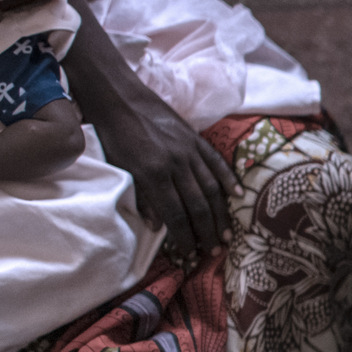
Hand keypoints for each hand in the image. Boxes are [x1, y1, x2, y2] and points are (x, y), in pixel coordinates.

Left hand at [86, 78, 231, 254]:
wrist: (118, 97)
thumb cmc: (113, 136)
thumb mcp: (119, 169)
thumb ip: (140, 198)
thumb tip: (156, 227)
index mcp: (152, 175)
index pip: (174, 214)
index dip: (185, 237)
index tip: (192, 254)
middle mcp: (175, 164)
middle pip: (197, 205)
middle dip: (208, 232)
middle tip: (216, 252)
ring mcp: (188, 150)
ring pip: (211, 188)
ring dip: (221, 214)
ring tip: (228, 234)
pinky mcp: (195, 138)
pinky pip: (216, 162)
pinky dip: (228, 179)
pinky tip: (238, 195)